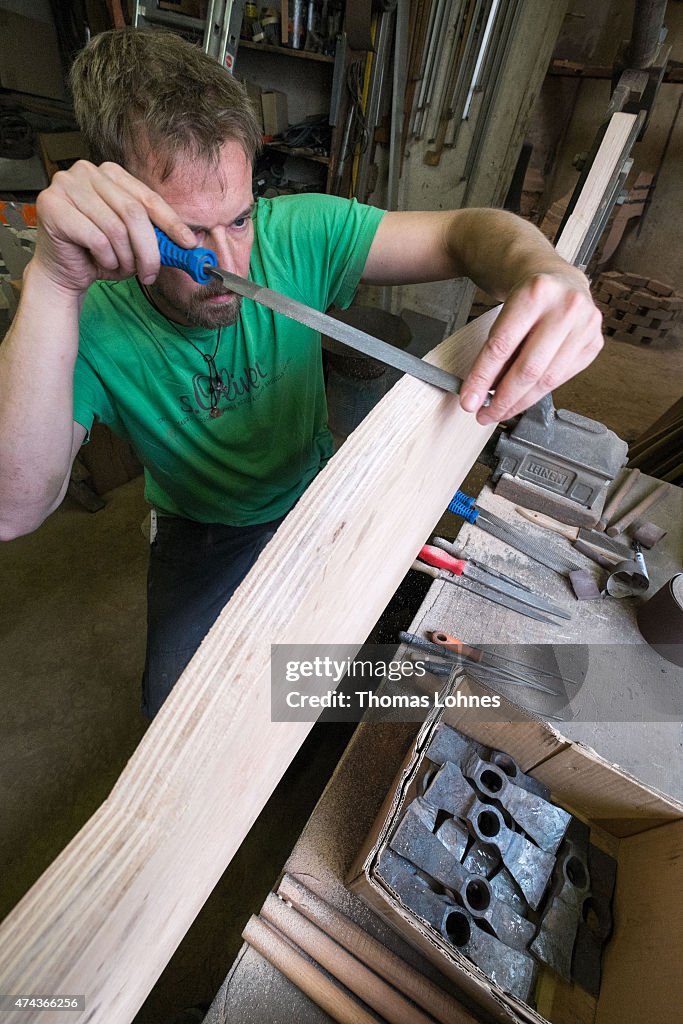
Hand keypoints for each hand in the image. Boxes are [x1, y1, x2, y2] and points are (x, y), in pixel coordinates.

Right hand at [33, 160, 195, 295]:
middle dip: (148, 250)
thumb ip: (155, 234)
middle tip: (151, 273)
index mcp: (110, 172)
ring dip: (125, 258)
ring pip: (116, 228)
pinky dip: (105, 259)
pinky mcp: (53, 206)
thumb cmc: (97, 253)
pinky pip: (96, 238)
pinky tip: (100, 262)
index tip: (189, 243)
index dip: (171, 222)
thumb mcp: (132, 240)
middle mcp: (86, 172)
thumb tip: (190, 244)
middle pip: (133, 213)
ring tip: (120, 268)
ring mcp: (66, 186)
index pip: (147, 198)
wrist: (62, 271)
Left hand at [459, 271, 603, 424]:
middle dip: (502, 399)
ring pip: (547, 379)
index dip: (482, 378)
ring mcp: (585, 325)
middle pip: (528, 368)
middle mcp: (565, 306)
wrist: (557, 279)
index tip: (469, 400)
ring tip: (501, 409)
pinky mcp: (594, 342)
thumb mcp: (503, 311)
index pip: (502, 346)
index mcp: (535, 292)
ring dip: (520, 401)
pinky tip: (524, 396)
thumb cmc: (527, 296)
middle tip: (485, 414)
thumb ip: (495, 349)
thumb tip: (480, 393)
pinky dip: (540, 391)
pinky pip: (562, 378)